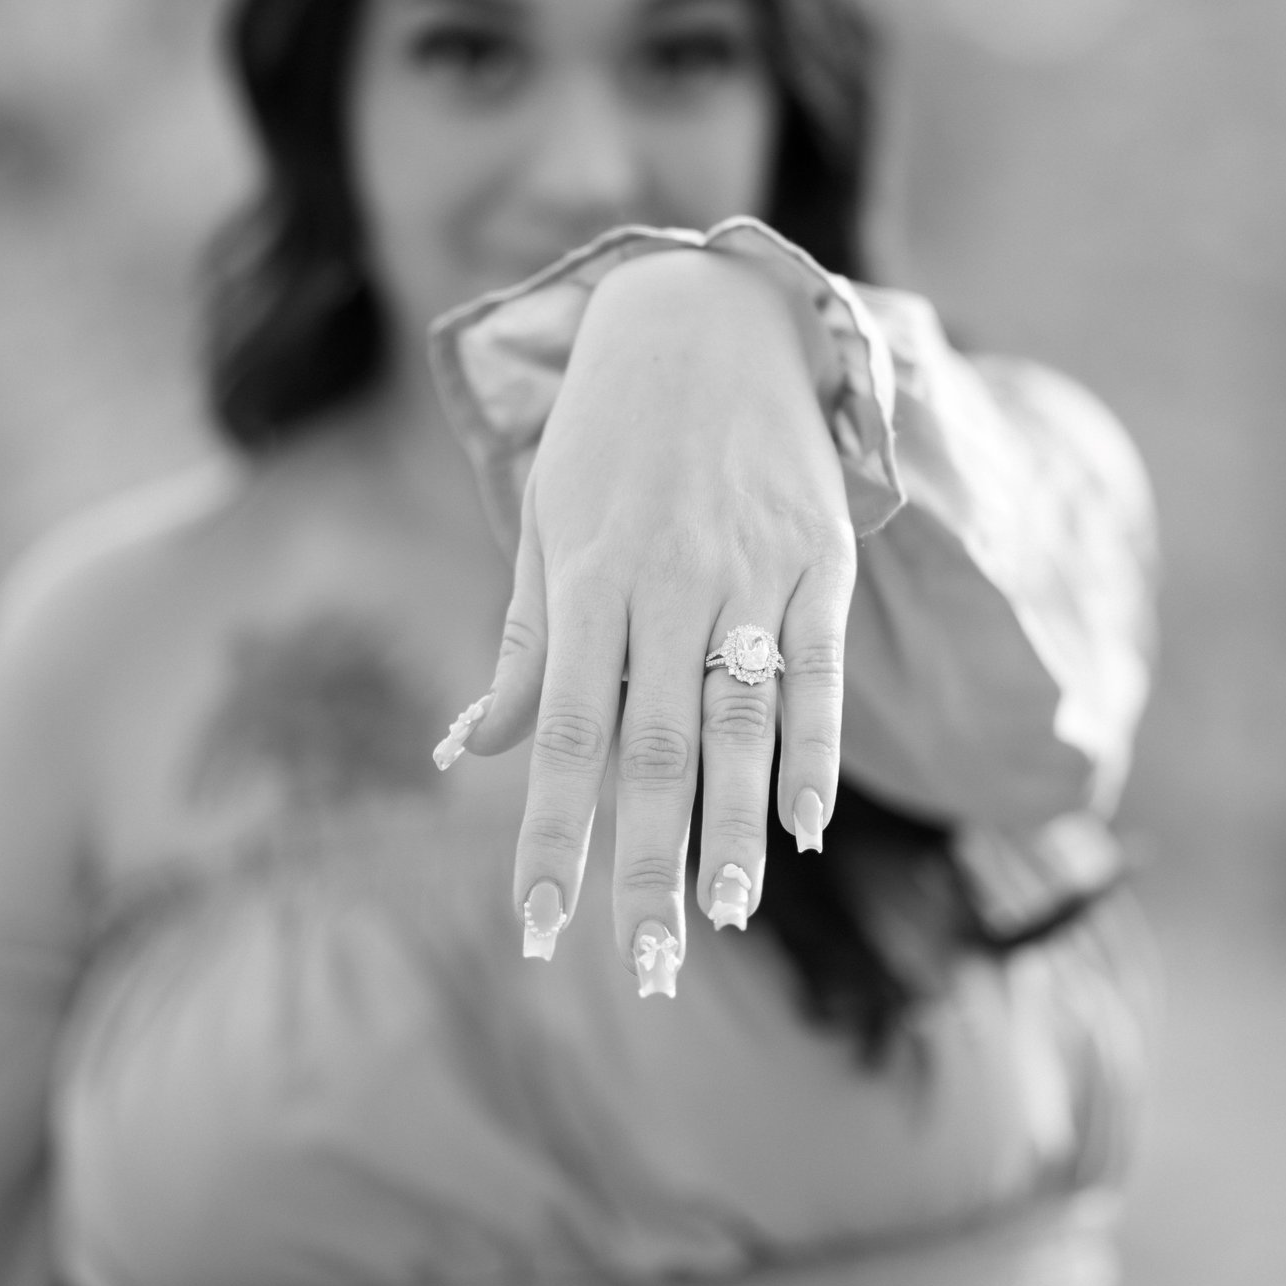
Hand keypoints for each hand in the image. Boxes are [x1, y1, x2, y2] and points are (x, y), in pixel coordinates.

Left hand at [452, 248, 854, 992]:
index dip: (550, 836)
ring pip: (742, 720)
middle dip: (647, 865)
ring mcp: (753, 568)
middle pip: (653, 747)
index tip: (538, 928)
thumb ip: (523, 647)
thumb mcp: (548, 526)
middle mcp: (669, 581)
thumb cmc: (611, 439)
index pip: (560, 734)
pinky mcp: (823, 557)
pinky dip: (817, 749)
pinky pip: (821, 670)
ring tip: (726, 914)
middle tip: (647, 966)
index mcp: (587, 579)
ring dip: (733, 825)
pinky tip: (806, 825)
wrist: (713, 318)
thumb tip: (462, 753)